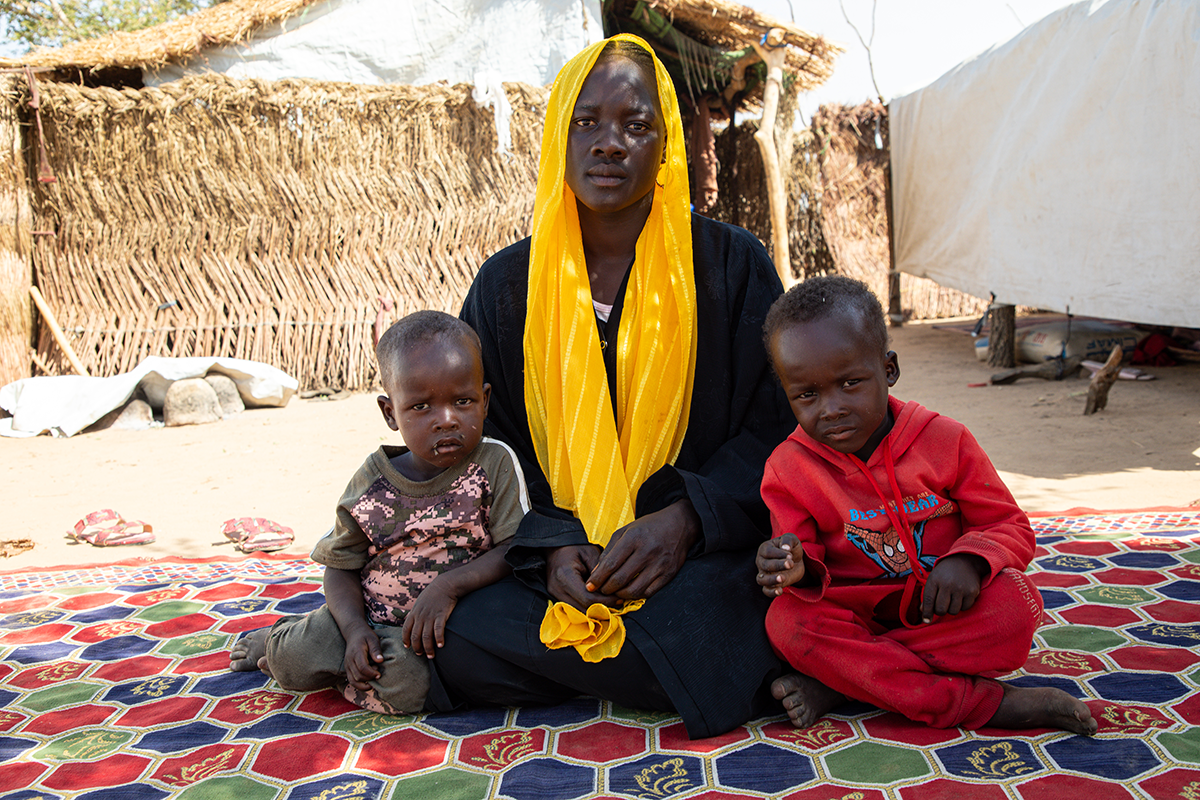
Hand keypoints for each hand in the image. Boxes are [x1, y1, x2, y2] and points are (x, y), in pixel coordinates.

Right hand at [342, 623, 383, 690]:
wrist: (354, 633)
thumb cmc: (365, 636)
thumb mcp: (373, 639)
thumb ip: (376, 650)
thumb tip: (380, 661)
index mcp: (356, 653)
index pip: (363, 668)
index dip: (372, 673)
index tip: (379, 674)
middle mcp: (349, 661)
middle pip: (358, 676)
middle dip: (369, 678)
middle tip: (378, 673)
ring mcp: (347, 666)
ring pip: (353, 681)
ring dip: (364, 684)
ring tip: (373, 679)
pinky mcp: (347, 669)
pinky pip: (351, 680)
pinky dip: (359, 685)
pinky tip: (368, 682)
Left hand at [402, 578, 460, 657]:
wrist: (445, 585)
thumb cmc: (433, 593)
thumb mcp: (419, 602)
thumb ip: (415, 612)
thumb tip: (412, 621)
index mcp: (414, 613)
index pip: (405, 629)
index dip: (406, 639)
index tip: (408, 647)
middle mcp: (420, 616)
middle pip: (415, 636)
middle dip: (417, 648)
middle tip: (421, 654)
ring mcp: (430, 616)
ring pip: (426, 636)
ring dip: (428, 648)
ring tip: (430, 656)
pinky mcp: (441, 615)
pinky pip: (438, 630)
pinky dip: (439, 639)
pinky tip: (441, 646)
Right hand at [546, 543, 620, 609]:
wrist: (555, 548)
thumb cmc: (574, 548)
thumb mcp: (590, 554)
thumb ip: (600, 572)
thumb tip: (611, 591)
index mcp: (565, 576)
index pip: (588, 598)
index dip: (606, 601)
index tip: (619, 598)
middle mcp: (557, 589)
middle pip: (583, 609)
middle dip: (602, 608)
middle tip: (617, 603)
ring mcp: (554, 595)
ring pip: (578, 612)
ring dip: (595, 610)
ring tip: (610, 603)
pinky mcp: (556, 597)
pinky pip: (574, 608)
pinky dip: (587, 607)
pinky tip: (598, 602)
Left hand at [585, 499, 700, 599]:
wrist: (679, 525)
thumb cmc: (648, 527)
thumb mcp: (626, 531)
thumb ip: (609, 551)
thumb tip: (596, 573)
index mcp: (634, 538)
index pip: (611, 564)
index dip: (598, 578)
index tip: (590, 585)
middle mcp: (647, 551)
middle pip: (621, 579)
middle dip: (606, 589)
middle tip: (601, 590)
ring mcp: (660, 564)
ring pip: (634, 590)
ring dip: (620, 595)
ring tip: (614, 592)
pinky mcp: (669, 574)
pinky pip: (649, 592)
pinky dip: (636, 595)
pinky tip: (630, 591)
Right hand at [756, 533, 805, 596]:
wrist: (796, 562)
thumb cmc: (791, 549)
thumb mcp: (792, 540)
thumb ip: (788, 540)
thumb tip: (785, 547)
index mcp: (764, 549)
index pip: (768, 552)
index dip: (779, 554)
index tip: (791, 555)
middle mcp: (761, 562)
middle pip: (765, 565)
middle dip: (778, 565)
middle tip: (791, 564)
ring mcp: (764, 574)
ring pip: (762, 579)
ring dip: (772, 580)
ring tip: (783, 578)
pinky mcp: (770, 585)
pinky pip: (766, 591)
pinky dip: (771, 592)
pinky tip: (780, 591)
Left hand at [920, 553, 987, 621]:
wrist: (965, 561)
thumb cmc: (945, 573)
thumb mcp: (933, 579)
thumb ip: (928, 595)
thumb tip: (923, 612)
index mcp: (934, 580)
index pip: (928, 601)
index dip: (927, 613)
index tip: (926, 621)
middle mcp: (947, 584)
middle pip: (941, 610)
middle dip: (940, 611)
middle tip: (942, 605)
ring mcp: (961, 588)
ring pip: (953, 611)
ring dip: (951, 609)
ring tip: (952, 600)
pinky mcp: (972, 591)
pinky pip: (965, 608)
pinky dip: (962, 606)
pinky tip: (961, 597)